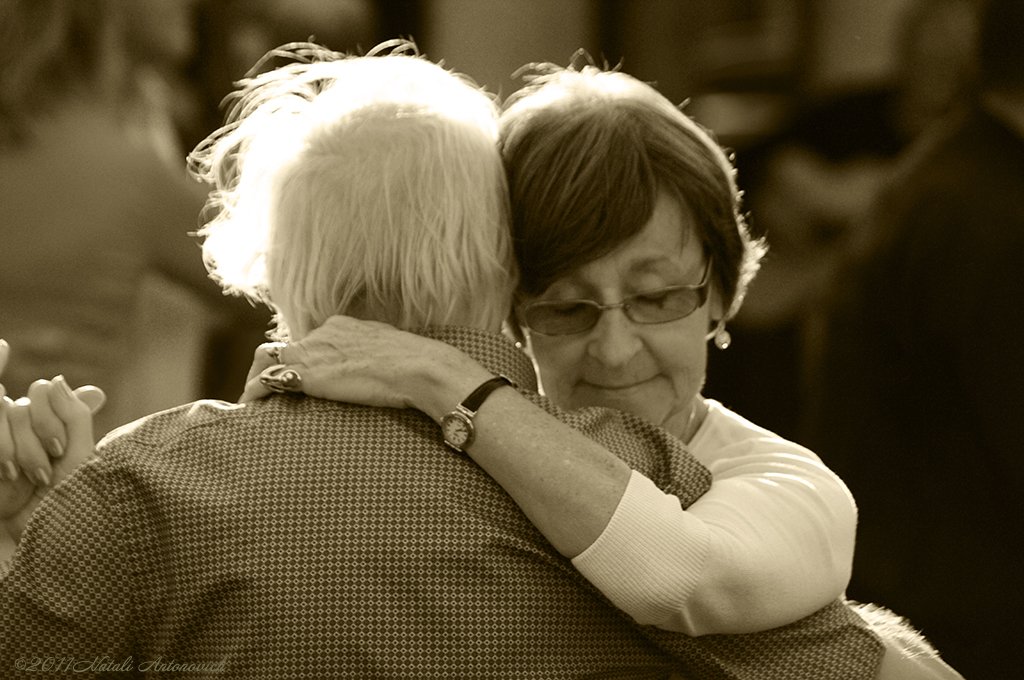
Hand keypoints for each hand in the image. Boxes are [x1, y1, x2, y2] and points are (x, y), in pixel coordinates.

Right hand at [1, 341, 104, 551]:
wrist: (37, 556)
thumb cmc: (65, 513)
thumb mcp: (78, 462)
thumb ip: (74, 417)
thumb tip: (56, 378)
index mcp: (46, 432)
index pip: (44, 392)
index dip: (52, 414)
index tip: (62, 449)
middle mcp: (17, 435)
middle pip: (23, 399)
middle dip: (39, 433)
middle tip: (43, 473)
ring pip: (4, 408)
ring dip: (19, 444)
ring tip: (24, 477)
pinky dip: (2, 444)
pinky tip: (7, 472)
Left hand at [238, 315, 484, 419]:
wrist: (418, 369)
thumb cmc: (415, 365)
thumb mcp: (389, 352)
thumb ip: (374, 357)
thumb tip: (379, 370)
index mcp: (342, 326)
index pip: (310, 340)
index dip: (299, 359)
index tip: (297, 377)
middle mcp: (322, 333)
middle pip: (283, 347)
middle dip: (269, 367)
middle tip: (264, 390)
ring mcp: (313, 352)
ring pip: (267, 359)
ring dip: (255, 378)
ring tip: (252, 400)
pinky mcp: (307, 374)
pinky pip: (267, 380)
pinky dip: (254, 392)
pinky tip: (250, 407)